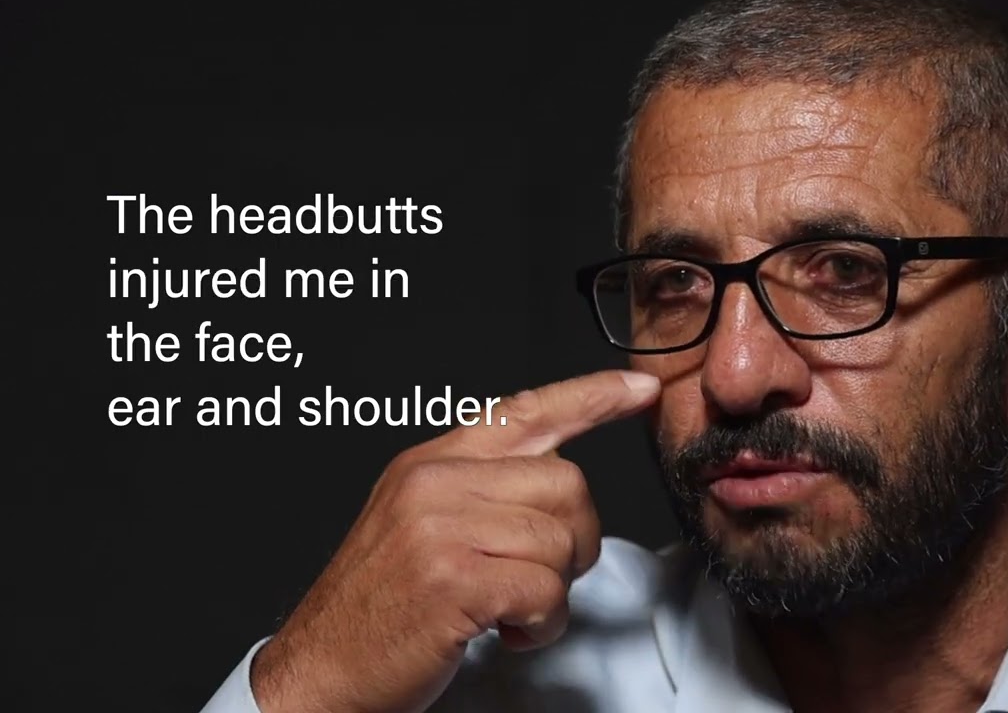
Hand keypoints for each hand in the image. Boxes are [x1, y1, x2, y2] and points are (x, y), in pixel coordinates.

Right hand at [248, 370, 661, 712]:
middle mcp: (435, 483)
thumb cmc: (378, 603)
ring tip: (512, 611)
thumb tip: (558, 483)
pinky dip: (542, 623)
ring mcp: (441, 528)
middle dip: (575, 540)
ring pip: (560, 541)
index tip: (639, 387)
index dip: (591, 396)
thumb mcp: (418, 521)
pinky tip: (509, 631)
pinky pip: (545, 590)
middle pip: (566, 483)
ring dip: (554, 592)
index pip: (526, 410)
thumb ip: (481, 490)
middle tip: (540, 577)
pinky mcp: (453, 580)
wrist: (321, 667)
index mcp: (432, 462)